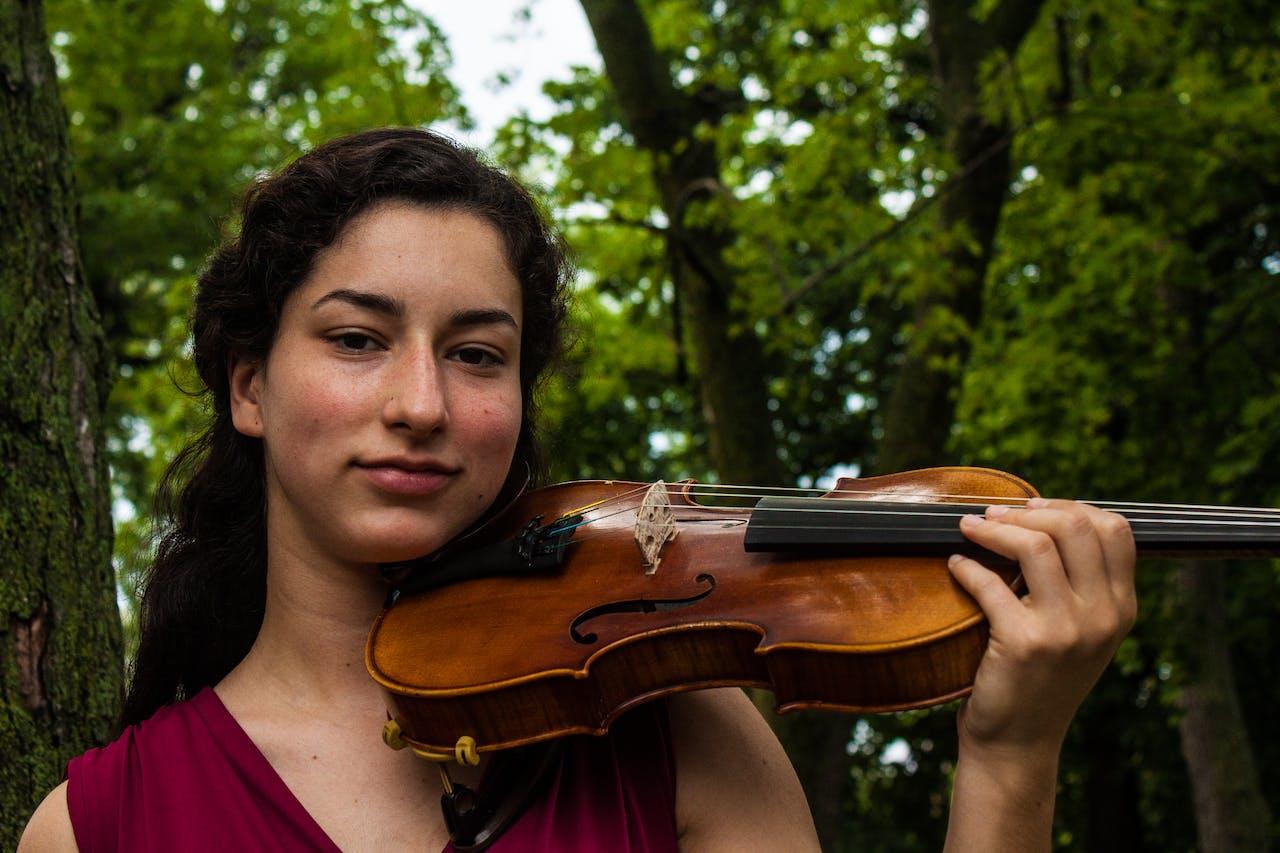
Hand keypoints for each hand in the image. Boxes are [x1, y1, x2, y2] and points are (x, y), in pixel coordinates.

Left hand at [948, 498, 1137, 755]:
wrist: (1018, 742)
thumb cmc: (1039, 679)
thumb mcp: (1078, 631)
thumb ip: (1077, 582)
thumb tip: (1040, 517)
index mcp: (1121, 608)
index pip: (1115, 530)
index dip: (1070, 506)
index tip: (1032, 506)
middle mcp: (1103, 617)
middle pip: (1076, 527)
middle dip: (1028, 511)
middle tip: (993, 514)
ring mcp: (1067, 630)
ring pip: (1036, 545)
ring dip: (993, 529)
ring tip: (969, 529)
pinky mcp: (1025, 643)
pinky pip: (991, 582)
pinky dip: (966, 567)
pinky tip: (955, 567)